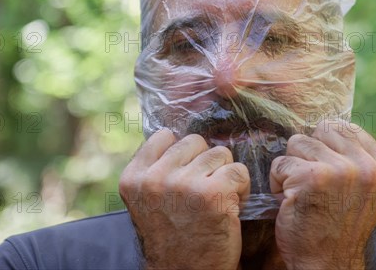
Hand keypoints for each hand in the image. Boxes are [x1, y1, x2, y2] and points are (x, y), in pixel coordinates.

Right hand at [119, 129, 250, 269]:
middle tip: (204, 191)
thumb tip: (176, 136)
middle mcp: (154, 179)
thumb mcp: (148, 202)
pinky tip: (232, 207)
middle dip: (205, 163)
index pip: (164, 136)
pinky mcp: (212, 194)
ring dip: (225, 174)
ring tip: (218, 200)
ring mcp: (183, 184)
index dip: (182, 154)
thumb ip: (156, 170)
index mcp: (133, 178)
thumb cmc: (173, 239)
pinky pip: (238, 171)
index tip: (186, 175)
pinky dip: (242, 188)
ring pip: (220, 153)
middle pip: (195, 142)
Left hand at [269, 120, 375, 269]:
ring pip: (297, 143)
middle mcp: (366, 168)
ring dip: (291, 168)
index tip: (325, 172)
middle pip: (321, 130)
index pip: (346, 127)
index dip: (326, 145)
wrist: (327, 266)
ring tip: (302, 194)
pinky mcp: (311, 178)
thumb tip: (328, 125)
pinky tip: (290, 202)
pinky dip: (276, 182)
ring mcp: (340, 171)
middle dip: (309, 153)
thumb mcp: (361, 191)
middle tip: (312, 184)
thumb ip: (354, 159)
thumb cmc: (336, 227)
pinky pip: (279, 163)